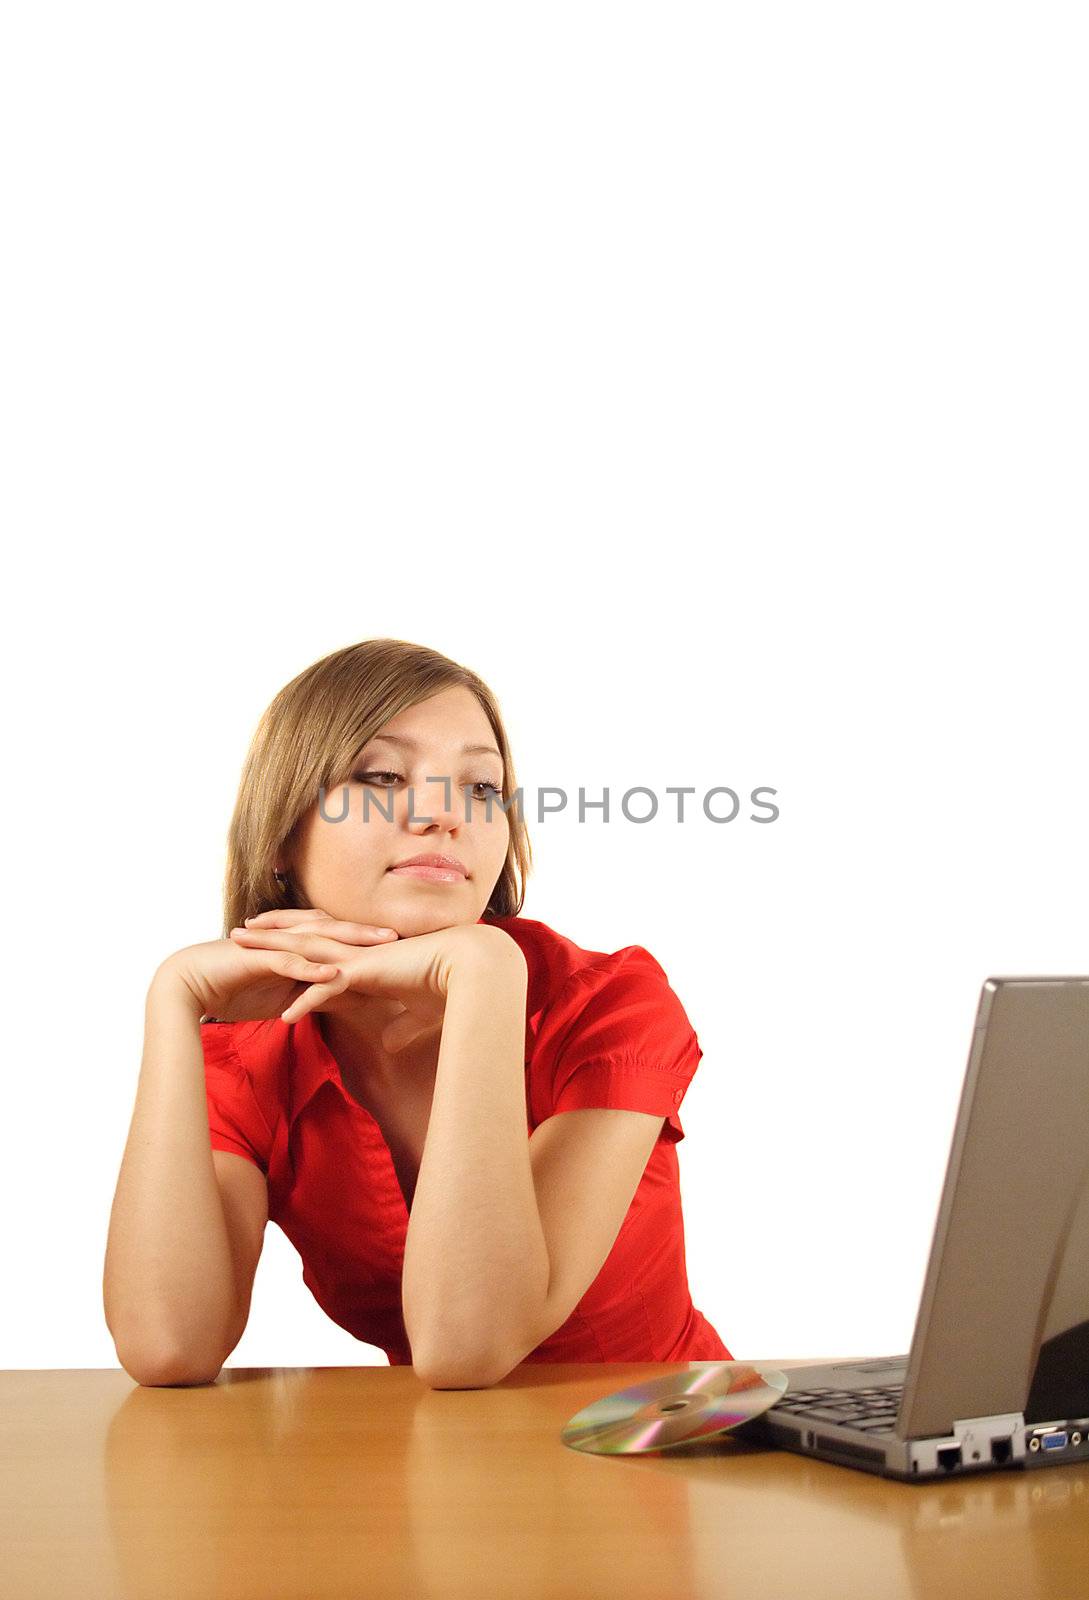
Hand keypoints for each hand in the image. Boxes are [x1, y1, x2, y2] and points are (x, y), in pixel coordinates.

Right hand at [157, 919, 398, 1022]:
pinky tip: (330, 975)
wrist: (189, 986)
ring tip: (375, 947)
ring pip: (314, 941)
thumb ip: (314, 995)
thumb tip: (346, 1001)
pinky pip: (285, 962)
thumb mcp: (283, 996)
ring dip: (345, 942)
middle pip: (332, 932)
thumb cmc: (233, 988)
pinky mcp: (255, 959)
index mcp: (294, 946)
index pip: (337, 940)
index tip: (399, 947)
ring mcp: (271, 947)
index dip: (366, 942)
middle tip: (398, 937)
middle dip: (365, 933)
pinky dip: (308, 968)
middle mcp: (286, 940)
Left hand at [228, 910, 516, 1052]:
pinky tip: (284, 1019)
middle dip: (269, 937)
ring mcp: (359, 961)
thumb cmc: (452, 989)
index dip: (293, 946)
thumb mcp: (420, 1014)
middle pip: (302, 942)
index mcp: (365, 958)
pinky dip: (305, 1004)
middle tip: (237, 933)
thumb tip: (393, 1043)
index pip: (320, 950)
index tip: (269, 946)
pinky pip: (328, 990)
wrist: (472, 970)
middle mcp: (356, 954)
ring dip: (269, 955)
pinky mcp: (367, 974)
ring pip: (303, 955)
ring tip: (237, 951)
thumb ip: (402, 1026)